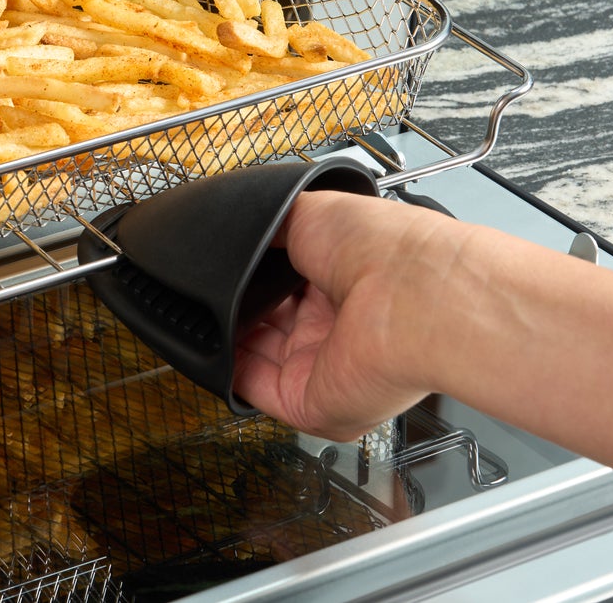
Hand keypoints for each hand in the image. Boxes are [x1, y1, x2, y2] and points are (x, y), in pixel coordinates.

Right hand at [232, 189, 461, 438]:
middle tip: (210, 284)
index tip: (222, 262)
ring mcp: (322, 366)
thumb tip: (236, 224)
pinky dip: (226, 369)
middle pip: (265, 320)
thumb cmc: (381, 245)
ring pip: (254, 356)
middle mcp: (334, 325)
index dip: (251, 272)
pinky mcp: (310, 402)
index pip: (281, 282)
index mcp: (339, 278)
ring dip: (226, 334)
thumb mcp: (310, 210)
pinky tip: (209, 341)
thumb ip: (267, 222)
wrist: (410, 295)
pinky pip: (254, 390)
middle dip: (235, 303)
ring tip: (202, 306)